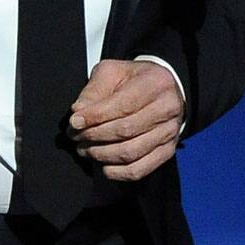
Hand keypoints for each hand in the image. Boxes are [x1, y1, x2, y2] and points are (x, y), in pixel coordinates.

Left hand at [68, 59, 182, 180]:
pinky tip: (103, 165)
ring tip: (84, 149)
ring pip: (130, 152)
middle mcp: (167, 108)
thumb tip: (78, 111)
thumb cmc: (135, 80)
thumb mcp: (113, 72)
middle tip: (75, 136)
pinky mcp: (167, 151)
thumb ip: (94, 90)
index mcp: (155, 83)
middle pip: (125, 130)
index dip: (95, 116)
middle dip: (94, 136)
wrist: (163, 91)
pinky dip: (117, 172)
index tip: (75, 122)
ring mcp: (169, 132)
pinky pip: (140, 169)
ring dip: (101, 154)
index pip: (122, 105)